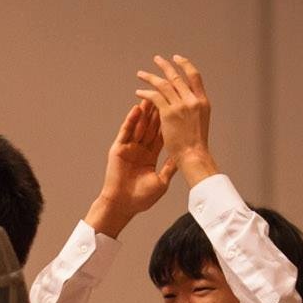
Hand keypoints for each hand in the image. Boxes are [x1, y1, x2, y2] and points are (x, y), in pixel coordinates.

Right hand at [86, 102, 177, 237]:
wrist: (123, 206)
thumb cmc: (141, 199)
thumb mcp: (161, 181)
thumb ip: (170, 167)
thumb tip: (183, 157)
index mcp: (150, 156)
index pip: (160, 135)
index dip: (168, 122)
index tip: (176, 109)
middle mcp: (139, 150)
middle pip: (150, 127)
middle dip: (157, 112)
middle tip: (164, 97)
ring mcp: (128, 149)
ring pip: (138, 126)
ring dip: (144, 112)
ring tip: (151, 96)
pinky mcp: (118, 150)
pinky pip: (126, 132)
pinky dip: (131, 120)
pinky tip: (136, 109)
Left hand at [134, 54, 216, 184]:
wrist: (194, 155)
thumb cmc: (196, 145)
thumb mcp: (200, 122)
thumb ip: (194, 110)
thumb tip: (186, 103)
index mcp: (203, 101)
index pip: (195, 77)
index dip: (186, 65)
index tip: (177, 58)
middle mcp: (193, 100)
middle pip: (178, 77)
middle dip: (166, 66)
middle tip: (157, 59)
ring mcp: (181, 105)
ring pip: (164, 84)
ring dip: (151, 77)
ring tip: (140, 74)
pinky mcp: (169, 113)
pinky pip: (154, 97)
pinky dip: (145, 94)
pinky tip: (138, 93)